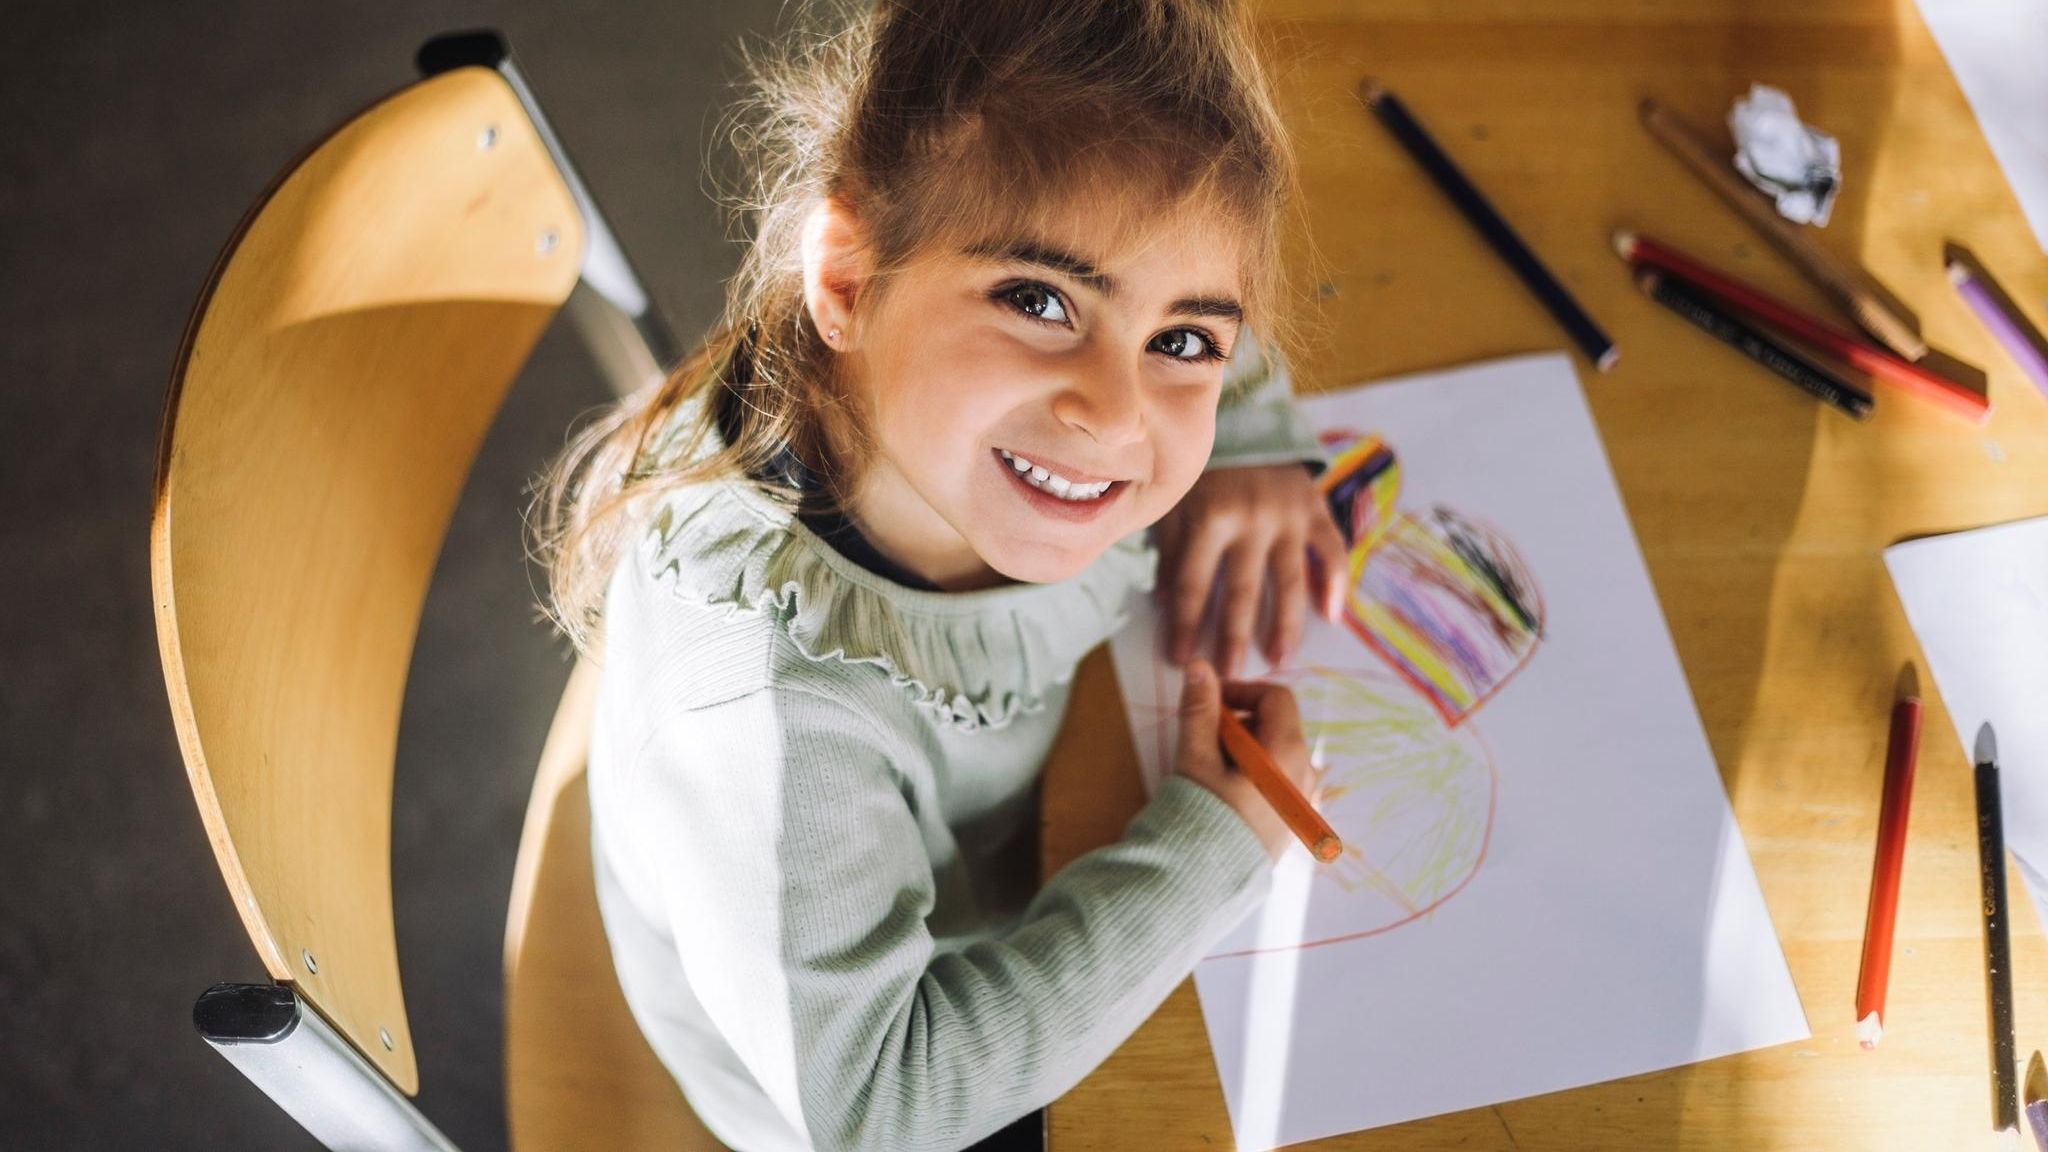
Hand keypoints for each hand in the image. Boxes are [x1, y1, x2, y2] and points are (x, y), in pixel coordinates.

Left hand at [1156, 464, 1348, 676]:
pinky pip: (1332, 550)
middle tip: (1230, 674)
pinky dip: (1335, 583)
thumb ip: (1169, 550)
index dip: (1186, 624)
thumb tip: (1164, 602)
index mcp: (1210, 517)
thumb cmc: (1203, 470)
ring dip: (1284, 624)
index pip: (1194, 584)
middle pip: (1242, 590)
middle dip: (1234, 636)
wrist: (1248, 420)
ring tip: (1278, 659)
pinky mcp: (1316, 509)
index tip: (1181, 660)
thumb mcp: (1175, 503)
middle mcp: (1251, 519)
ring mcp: (1288, 515)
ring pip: (1289, 580)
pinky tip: (1332, 617)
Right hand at [1173, 661, 1321, 861]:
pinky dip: (1253, 772)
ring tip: (1211, 770)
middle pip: (1276, 725)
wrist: (1205, 882)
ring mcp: (1303, 799)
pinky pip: (1279, 780)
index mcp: (1288, 752)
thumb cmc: (1202, 817)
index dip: (1241, 690)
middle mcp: (1305, 773)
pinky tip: (1225, 793)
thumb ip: (1200, 709)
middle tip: (1202, 739)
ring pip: (1276, 753)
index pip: (1275, 697)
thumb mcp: (1196, 758)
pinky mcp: (1293, 820)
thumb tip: (1199, 665)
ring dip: (1244, 748)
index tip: (1209, 701)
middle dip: (1238, 722)